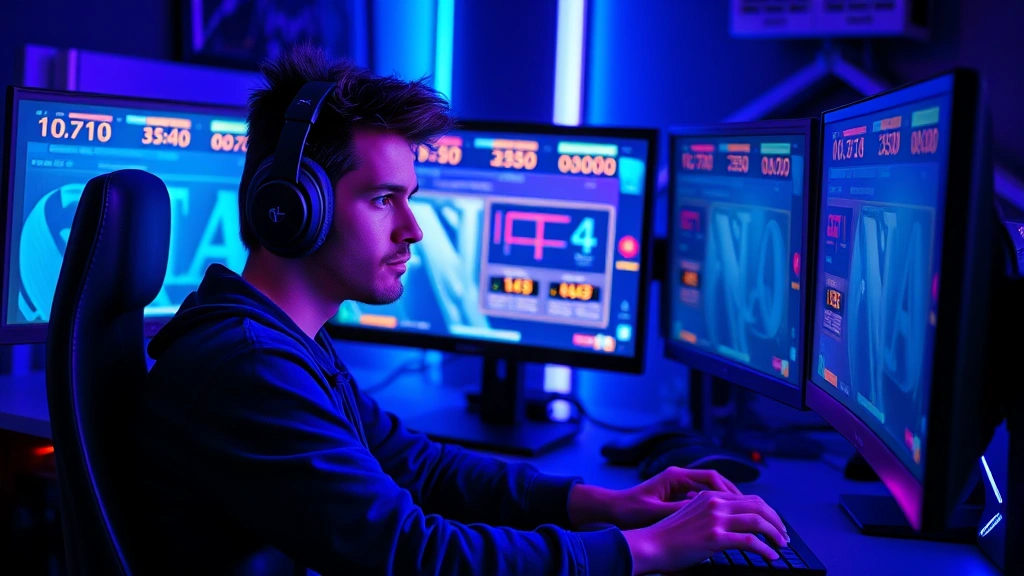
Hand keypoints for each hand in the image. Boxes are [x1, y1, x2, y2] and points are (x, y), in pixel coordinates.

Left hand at [567, 467, 742, 529]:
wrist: (612, 510)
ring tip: (744, 515)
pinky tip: (724, 519)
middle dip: (735, 495)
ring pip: (710, 488)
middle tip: (753, 509)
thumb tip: (706, 513)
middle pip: (715, 481)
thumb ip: (681, 510)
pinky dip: (715, 505)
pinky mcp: (676, 494)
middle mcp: (678, 476)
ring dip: (727, 500)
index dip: (730, 491)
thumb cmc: (630, 511)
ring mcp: (677, 485)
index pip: (711, 478)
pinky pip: (702, 496)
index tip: (743, 504)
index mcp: (675, 476)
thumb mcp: (656, 512)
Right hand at [621, 491, 789, 575]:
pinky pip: (749, 541)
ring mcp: (715, 519)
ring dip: (775, 534)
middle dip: (776, 521)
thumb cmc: (667, 535)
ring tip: (781, 546)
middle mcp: (714, 503)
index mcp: (709, 495)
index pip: (748, 498)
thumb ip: (710, 513)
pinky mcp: (715, 538)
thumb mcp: (691, 514)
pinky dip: (764, 549)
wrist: (650, 545)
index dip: (766, 511)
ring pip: (758, 521)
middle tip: (783, 535)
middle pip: (758, 505)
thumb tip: (728, 523)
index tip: (773, 524)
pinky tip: (770, 556)